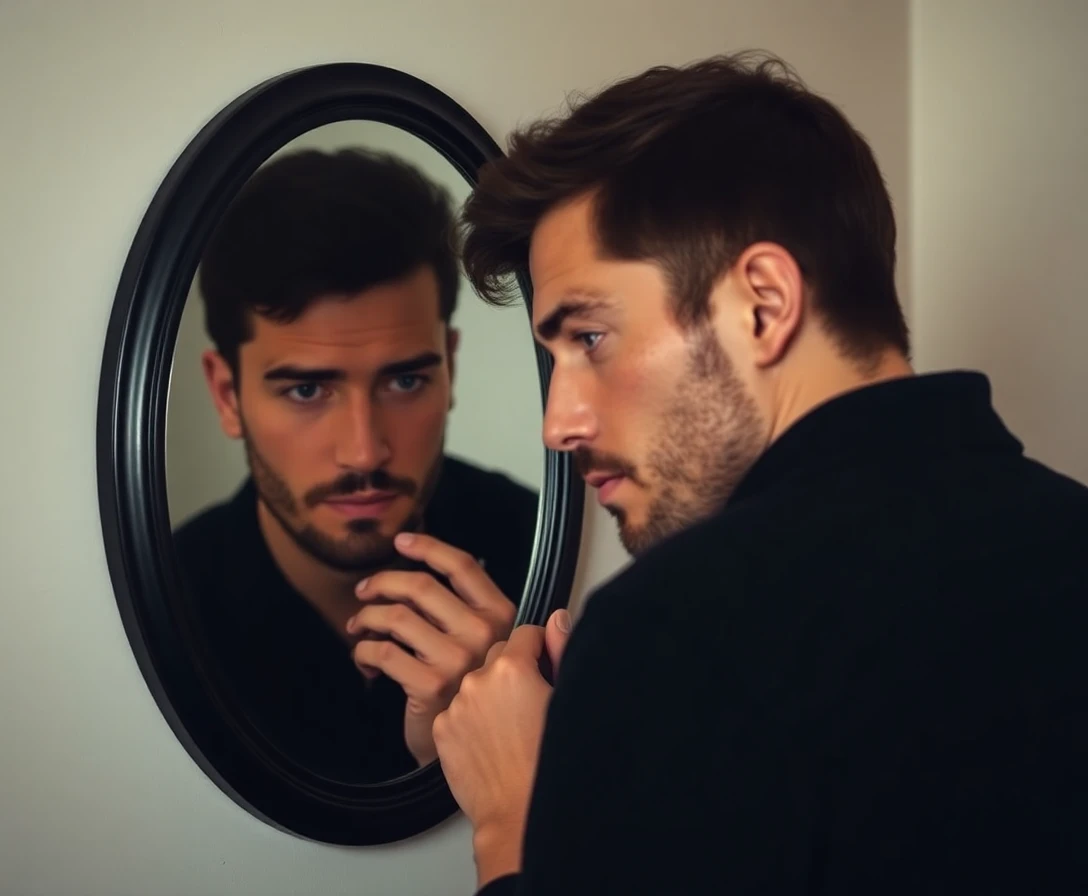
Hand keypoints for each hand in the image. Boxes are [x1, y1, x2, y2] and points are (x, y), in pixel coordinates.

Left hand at [346, 532, 515, 765]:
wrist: (474, 748)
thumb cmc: (469, 691)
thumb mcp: (485, 645)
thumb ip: (465, 612)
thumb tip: (419, 575)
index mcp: (501, 616)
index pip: (462, 566)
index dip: (428, 547)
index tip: (400, 542)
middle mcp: (483, 634)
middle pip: (420, 586)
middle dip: (382, 582)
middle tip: (364, 591)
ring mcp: (457, 660)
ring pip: (395, 617)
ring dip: (366, 617)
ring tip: (358, 627)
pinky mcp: (428, 685)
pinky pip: (380, 652)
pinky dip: (362, 652)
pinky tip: (363, 660)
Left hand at [432, 610, 571, 887]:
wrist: (519, 817)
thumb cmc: (549, 768)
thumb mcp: (567, 702)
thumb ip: (561, 651)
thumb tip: (557, 620)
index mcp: (514, 668)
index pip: (525, 632)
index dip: (540, 647)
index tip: (544, 662)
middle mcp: (479, 680)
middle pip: (498, 654)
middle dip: (513, 668)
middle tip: (529, 699)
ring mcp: (457, 705)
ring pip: (476, 681)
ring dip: (489, 693)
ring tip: (508, 725)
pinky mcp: (442, 729)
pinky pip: (458, 709)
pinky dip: (470, 717)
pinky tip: (489, 739)